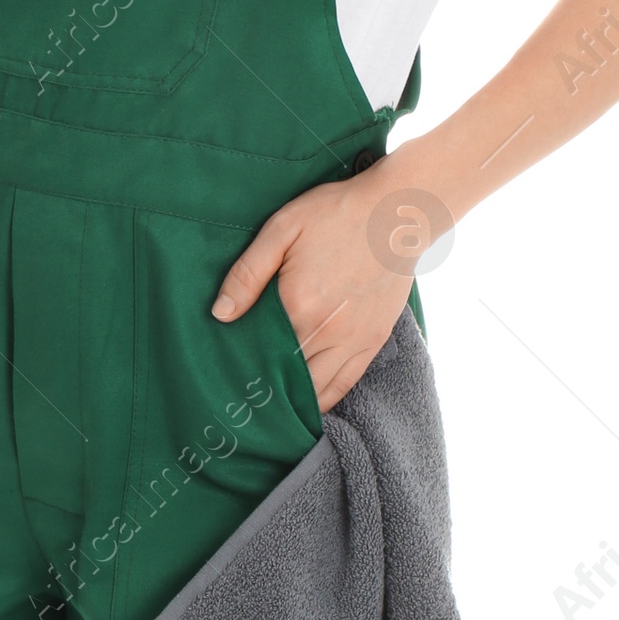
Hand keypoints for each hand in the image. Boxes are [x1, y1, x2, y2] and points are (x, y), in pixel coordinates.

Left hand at [211, 167, 417, 412]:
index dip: (242, 370)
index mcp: (297, 306)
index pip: (261, 355)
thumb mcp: (282, 228)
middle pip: (286, 378)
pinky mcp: (373, 341)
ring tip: (269, 407)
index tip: (224, 379)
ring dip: (292, 400)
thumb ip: (248, 273)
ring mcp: (353, 341)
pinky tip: (307, 404)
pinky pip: (345, 384)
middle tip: (242, 399)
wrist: (397, 212)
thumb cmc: (335, 214)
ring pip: (316, 390)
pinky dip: (324, 400)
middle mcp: (326, 332)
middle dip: (264, 389)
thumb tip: (221, 314)